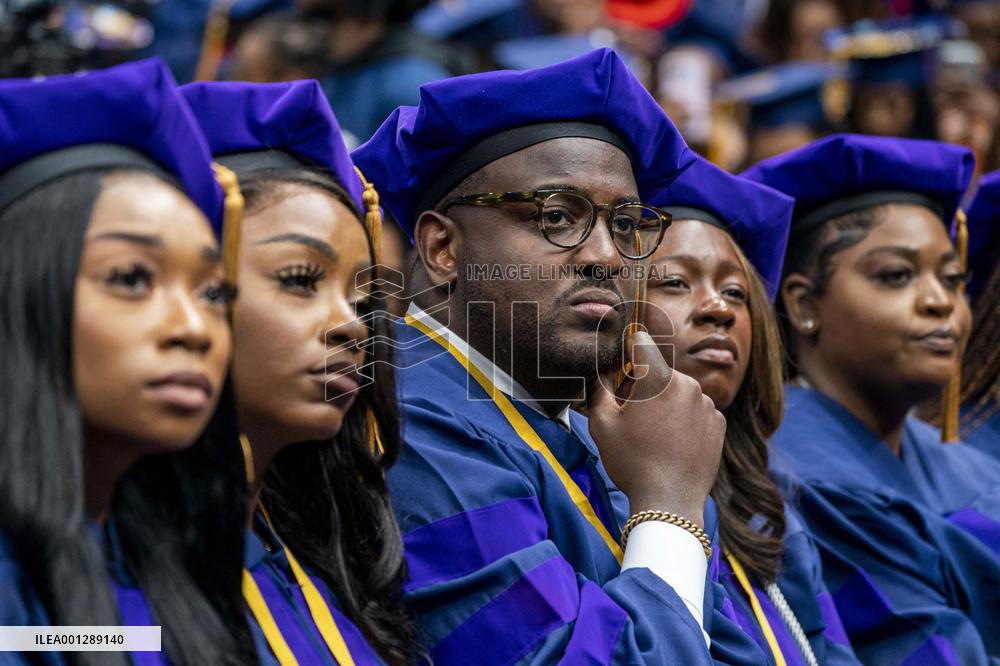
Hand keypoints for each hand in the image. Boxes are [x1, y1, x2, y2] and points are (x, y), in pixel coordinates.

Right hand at [587, 331, 724, 527]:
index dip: (628, 349)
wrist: (669, 502)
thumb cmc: (631, 462)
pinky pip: (696, 410)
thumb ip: (599, 390)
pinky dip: (685, 420)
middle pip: (660, 372)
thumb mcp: (602, 425)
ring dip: (667, 403)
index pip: (642, 342)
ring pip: (679, 392)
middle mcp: (688, 384)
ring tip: (655, 435)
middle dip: (646, 386)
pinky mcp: (719, 423)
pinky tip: (673, 443)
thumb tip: (603, 372)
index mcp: (658, 378)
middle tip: (634, 416)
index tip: (622, 364)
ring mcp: (707, 403)